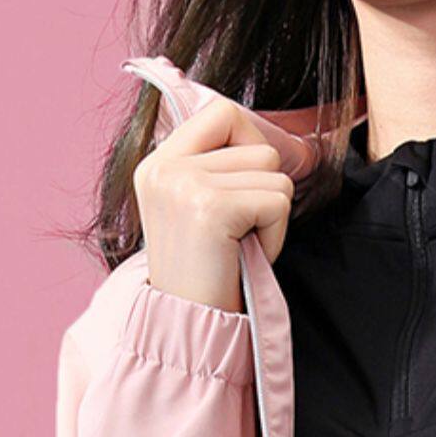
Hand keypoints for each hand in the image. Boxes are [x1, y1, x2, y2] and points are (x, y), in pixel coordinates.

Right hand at [134, 95, 297, 310]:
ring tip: (238, 243)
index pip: (223, 111)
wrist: (188, 324)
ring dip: (270, 214)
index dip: (252, 142)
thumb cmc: (206, 269)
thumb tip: (277, 139)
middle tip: (238, 228)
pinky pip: (278, 201)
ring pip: (274, 172)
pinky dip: (274, 233)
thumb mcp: (197, 205)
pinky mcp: (210, 208)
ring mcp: (184, 184)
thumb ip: (220, 166)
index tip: (248, 184)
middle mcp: (164, 167)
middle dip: (264, 188)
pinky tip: (244, 253)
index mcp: (158, 162)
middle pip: (258, 144)